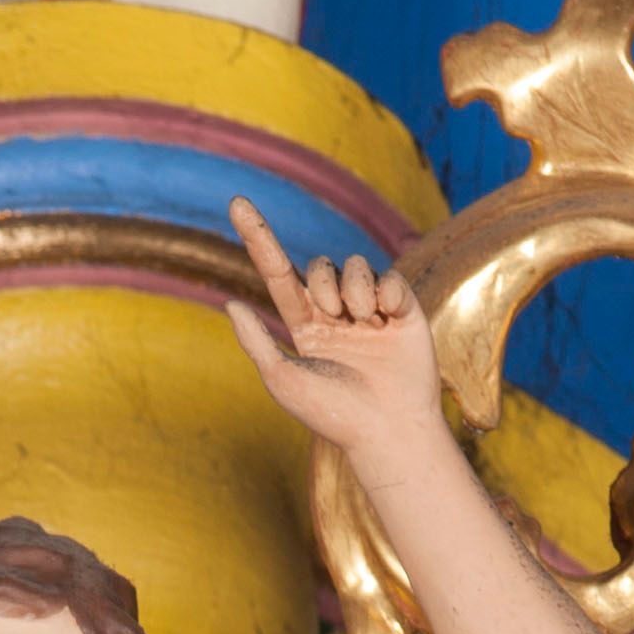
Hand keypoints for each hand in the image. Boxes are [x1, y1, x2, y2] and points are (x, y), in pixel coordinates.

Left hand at [224, 200, 442, 471]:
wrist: (388, 430)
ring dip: (354, 289)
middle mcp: (335, 314)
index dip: (258, 238)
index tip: (235, 203)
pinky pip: (389, 278)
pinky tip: (390, 322)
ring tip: (364, 323)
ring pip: (354, 266)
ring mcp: (369, 310)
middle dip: (324, 284)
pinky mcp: (402, 309)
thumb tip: (231, 304)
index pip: (277, 273)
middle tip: (335, 316)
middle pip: (320, 267)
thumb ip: (256, 342)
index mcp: (305, 327)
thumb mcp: (283, 379)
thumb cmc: (333, 414)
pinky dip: (386, 294)